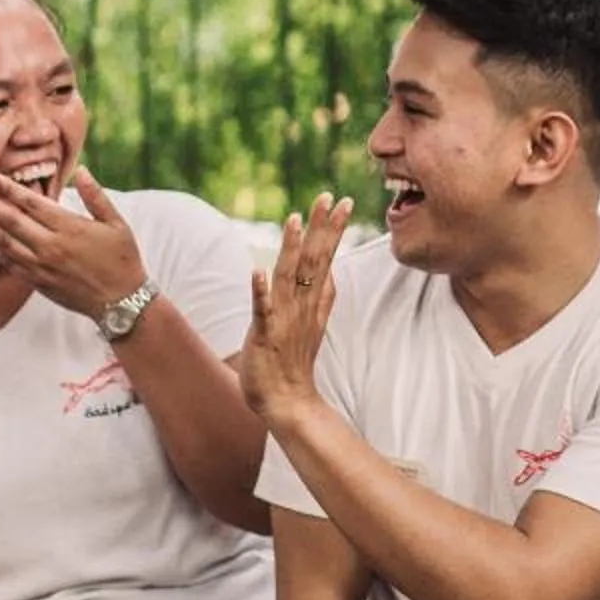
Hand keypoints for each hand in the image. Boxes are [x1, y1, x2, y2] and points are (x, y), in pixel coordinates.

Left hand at [0, 166, 150, 321]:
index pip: (32, 204)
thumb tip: (80, 170)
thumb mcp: (116, 223)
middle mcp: (52, 246)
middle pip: (12, 221)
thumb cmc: (123, 259)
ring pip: (5, 242)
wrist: (122, 302)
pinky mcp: (39, 282)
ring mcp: (43, 266)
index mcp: (70, 227)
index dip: (9, 189)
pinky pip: (11, 263)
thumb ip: (95, 196)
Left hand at [241, 193, 354, 422]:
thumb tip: (333, 273)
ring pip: (289, 278)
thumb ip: (324, 298)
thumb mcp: (314, 325)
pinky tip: (257, 271)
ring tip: (294, 220)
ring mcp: (284, 320)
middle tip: (330, 197)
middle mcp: (301, 306)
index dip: (332, 229)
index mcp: (312, 302)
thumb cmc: (294, 363)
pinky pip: (263, 310)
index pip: (325, 258)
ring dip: (291, 249)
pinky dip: (260, 291)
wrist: (287, 402)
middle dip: (321, 228)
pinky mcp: (264, 335)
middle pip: (313, 261)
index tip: (342, 200)